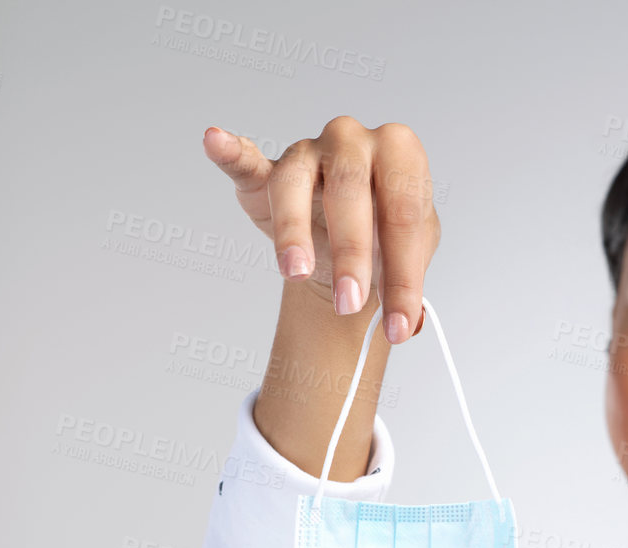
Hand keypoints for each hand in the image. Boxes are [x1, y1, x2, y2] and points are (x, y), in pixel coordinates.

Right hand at [201, 117, 441, 343]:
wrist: (355, 233)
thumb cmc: (385, 235)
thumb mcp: (412, 256)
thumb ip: (409, 285)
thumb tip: (410, 325)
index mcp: (401, 154)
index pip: (404, 215)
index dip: (404, 276)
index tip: (400, 326)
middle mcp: (355, 140)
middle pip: (351, 193)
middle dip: (353, 256)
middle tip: (350, 304)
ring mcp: (310, 150)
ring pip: (296, 186)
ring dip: (294, 232)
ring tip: (296, 271)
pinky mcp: (269, 168)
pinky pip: (247, 161)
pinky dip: (231, 153)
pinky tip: (216, 141)